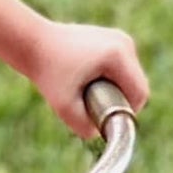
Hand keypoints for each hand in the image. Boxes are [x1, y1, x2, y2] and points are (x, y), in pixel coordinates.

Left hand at [23, 20, 149, 136]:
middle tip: (92, 106)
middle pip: (137, 85)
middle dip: (120, 101)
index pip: (139, 93)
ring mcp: (120, 38)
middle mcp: (124, 42)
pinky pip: (123, 68)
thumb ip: (83, 126)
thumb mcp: (62, 106)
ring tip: (89, 93)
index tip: (102, 117)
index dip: (126, 112)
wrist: (32, 43)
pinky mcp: (114, 38)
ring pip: (131, 77)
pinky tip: (90, 82)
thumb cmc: (46, 72)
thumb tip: (100, 134)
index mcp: (118, 55)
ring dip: (117, 91)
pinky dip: (112, 79)